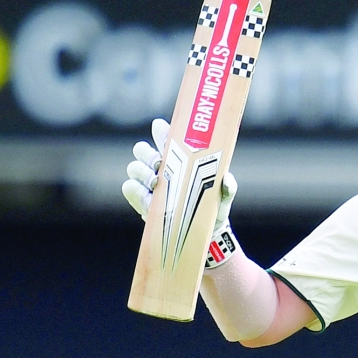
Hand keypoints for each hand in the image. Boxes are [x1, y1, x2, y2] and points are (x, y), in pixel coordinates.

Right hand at [122, 118, 237, 234]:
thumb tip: (226, 180)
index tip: (159, 127)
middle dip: (147, 152)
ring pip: (134, 167)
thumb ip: (227, 187)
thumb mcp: (223, 195)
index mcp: (180, 159)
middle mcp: (161, 168)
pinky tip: (147, 195)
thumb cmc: (213, 205)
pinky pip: (129, 188)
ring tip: (155, 182)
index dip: (161, 131)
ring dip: (141, 171)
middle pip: (142, 150)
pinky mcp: (142, 202)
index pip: (166, 138)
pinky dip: (135, 189)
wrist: (204, 231)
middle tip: (159, 162)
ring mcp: (149, 184)